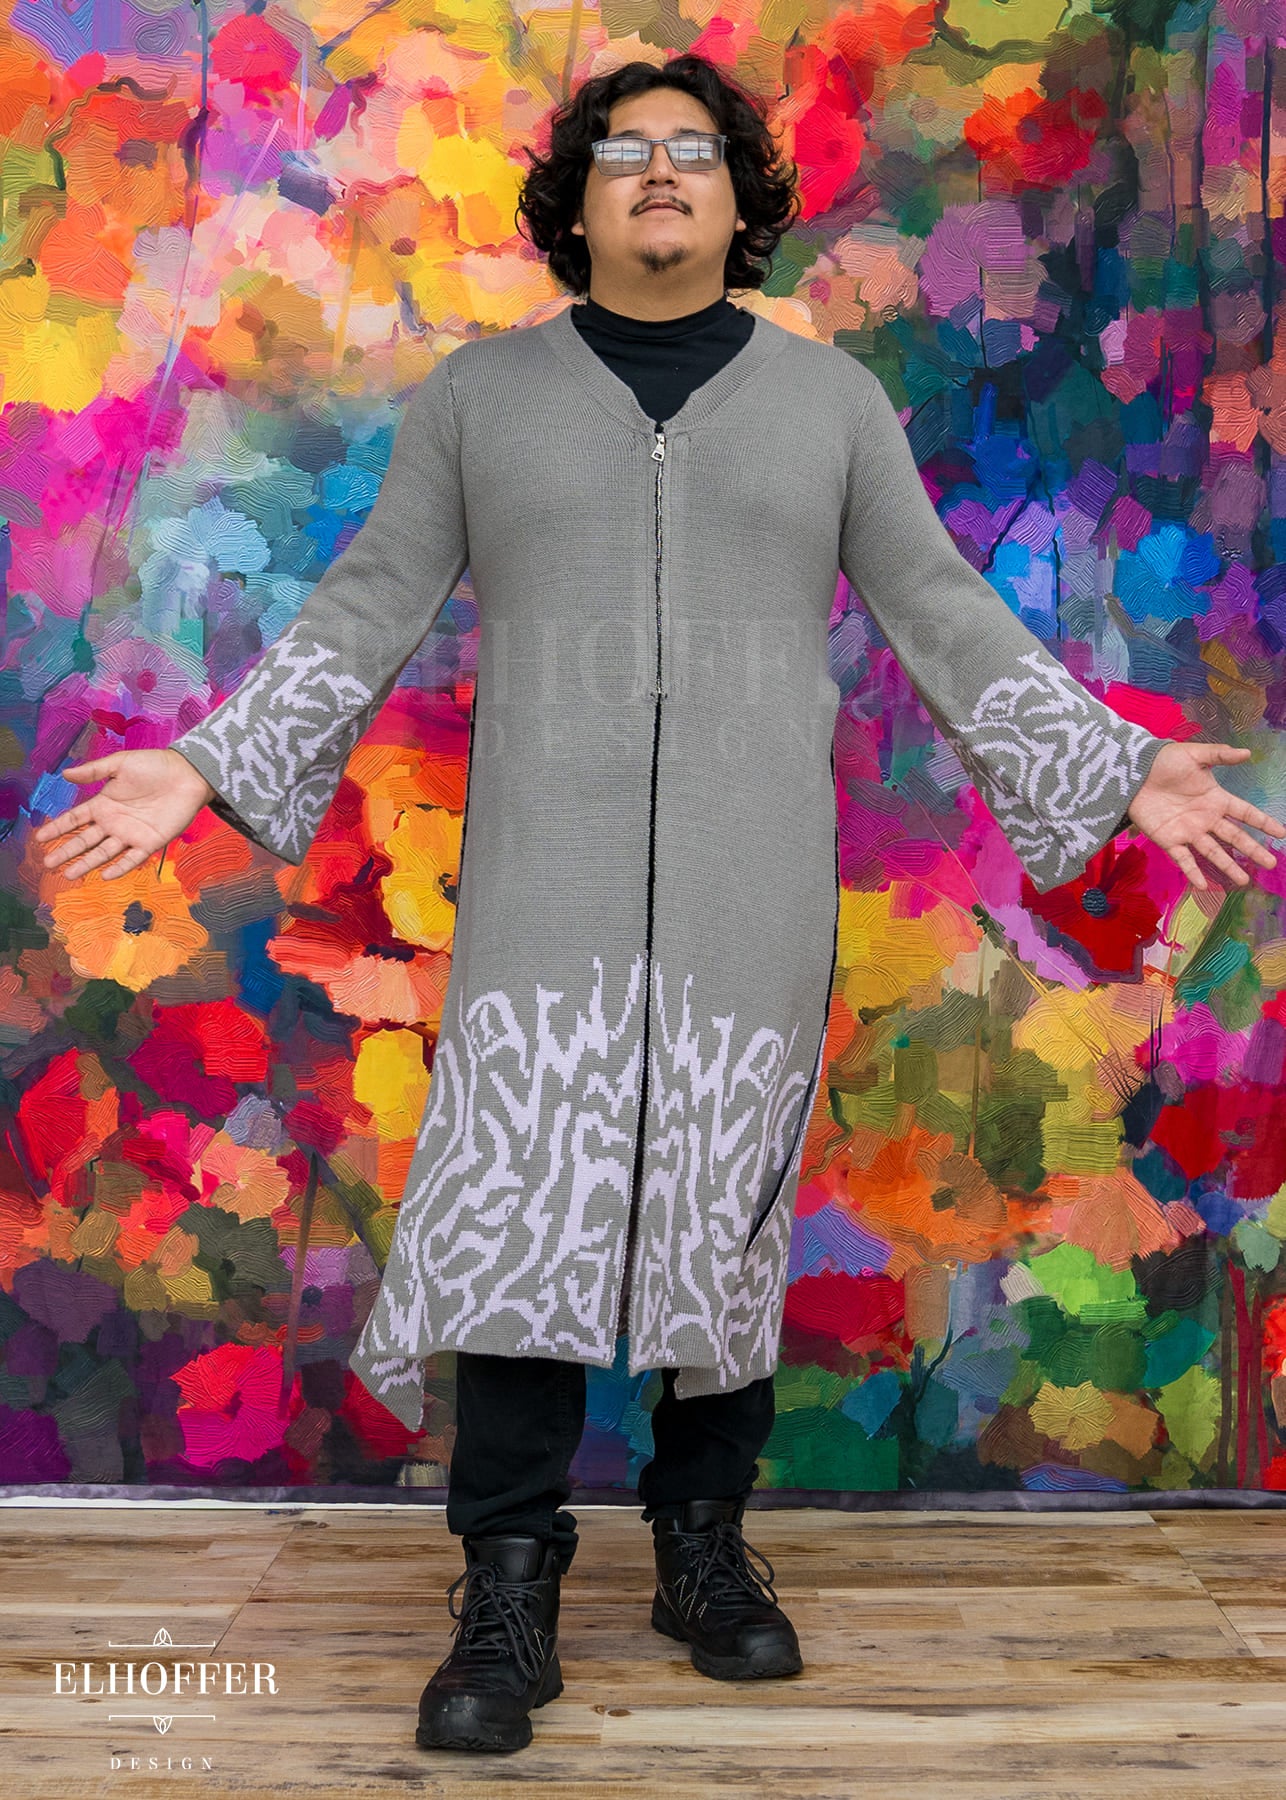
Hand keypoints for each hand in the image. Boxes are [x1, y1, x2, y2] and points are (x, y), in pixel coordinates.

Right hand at [32, 748, 216, 882]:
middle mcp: (114, 822)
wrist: (187, 774)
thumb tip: (64, 774)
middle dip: (66, 852)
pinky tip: (105, 875)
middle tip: (48, 863)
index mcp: (103, 804)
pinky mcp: (150, 842)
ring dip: (87, 863)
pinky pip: (132, 858)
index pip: (75, 819)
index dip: (58, 829)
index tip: (40, 838)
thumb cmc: (154, 765)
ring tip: (69, 875)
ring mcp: (130, 834)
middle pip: (85, 841)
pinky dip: (119, 867)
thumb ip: (94, 770)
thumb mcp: (120, 764)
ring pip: (103, 853)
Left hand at [1125, 741, 1285, 891]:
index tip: (1281, 834)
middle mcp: (1206, 819)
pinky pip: (1183, 859)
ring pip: (1213, 852)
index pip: (1245, 813)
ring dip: (1228, 866)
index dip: (1263, 822)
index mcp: (1215, 799)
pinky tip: (1202, 885)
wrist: (1134, 772)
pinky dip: (1192, 872)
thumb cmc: (1164, 761)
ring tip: (1244, 880)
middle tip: (1270, 863)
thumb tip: (1247, 753)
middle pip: (1234, 837)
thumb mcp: (1194, 754)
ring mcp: (1188, 831)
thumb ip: (1220, 755)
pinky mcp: (1168, 840)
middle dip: (1252, 850)